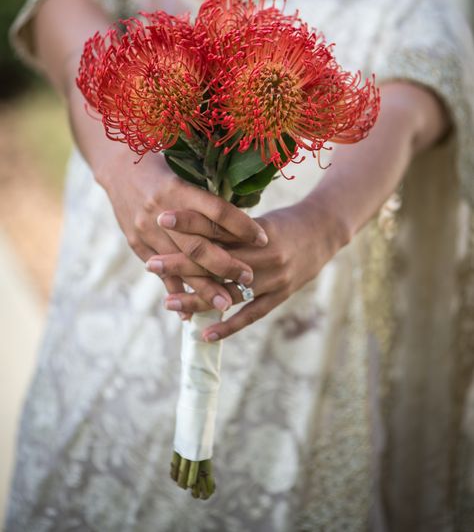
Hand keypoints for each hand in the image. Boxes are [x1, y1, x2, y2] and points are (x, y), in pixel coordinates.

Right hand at [96, 147, 267, 312]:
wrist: (119, 166)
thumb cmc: (165, 165)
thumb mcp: (188, 171)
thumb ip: (210, 195)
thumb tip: (245, 218)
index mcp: (179, 188)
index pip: (217, 211)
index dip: (242, 226)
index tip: (263, 238)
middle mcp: (162, 211)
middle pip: (198, 244)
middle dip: (225, 265)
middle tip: (249, 278)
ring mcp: (146, 229)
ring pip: (179, 263)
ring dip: (202, 286)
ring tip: (224, 304)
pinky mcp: (136, 241)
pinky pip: (158, 272)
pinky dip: (175, 290)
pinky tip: (189, 310)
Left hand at [151, 198, 345, 339]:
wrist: (325, 230)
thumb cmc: (285, 219)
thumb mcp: (257, 217)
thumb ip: (228, 225)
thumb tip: (190, 223)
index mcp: (255, 230)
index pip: (216, 226)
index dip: (188, 223)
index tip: (161, 219)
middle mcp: (263, 255)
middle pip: (216, 261)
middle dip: (182, 263)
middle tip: (151, 263)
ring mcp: (273, 278)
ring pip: (229, 291)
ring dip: (197, 298)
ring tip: (168, 301)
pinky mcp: (281, 296)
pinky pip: (251, 314)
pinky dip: (228, 325)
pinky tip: (205, 334)